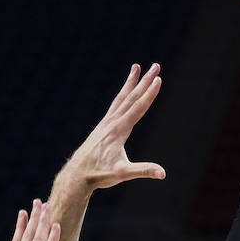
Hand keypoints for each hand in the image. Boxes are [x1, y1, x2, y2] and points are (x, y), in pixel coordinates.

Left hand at [65, 62, 164, 191]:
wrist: (77, 175)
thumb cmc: (99, 174)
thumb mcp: (122, 173)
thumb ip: (143, 171)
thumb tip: (163, 174)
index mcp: (118, 131)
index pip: (138, 108)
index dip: (149, 94)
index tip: (158, 79)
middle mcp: (111, 123)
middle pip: (131, 98)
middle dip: (144, 81)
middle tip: (156, 65)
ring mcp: (105, 123)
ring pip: (121, 98)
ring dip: (130, 83)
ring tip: (136, 67)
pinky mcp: (102, 127)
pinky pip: (114, 106)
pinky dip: (122, 95)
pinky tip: (125, 92)